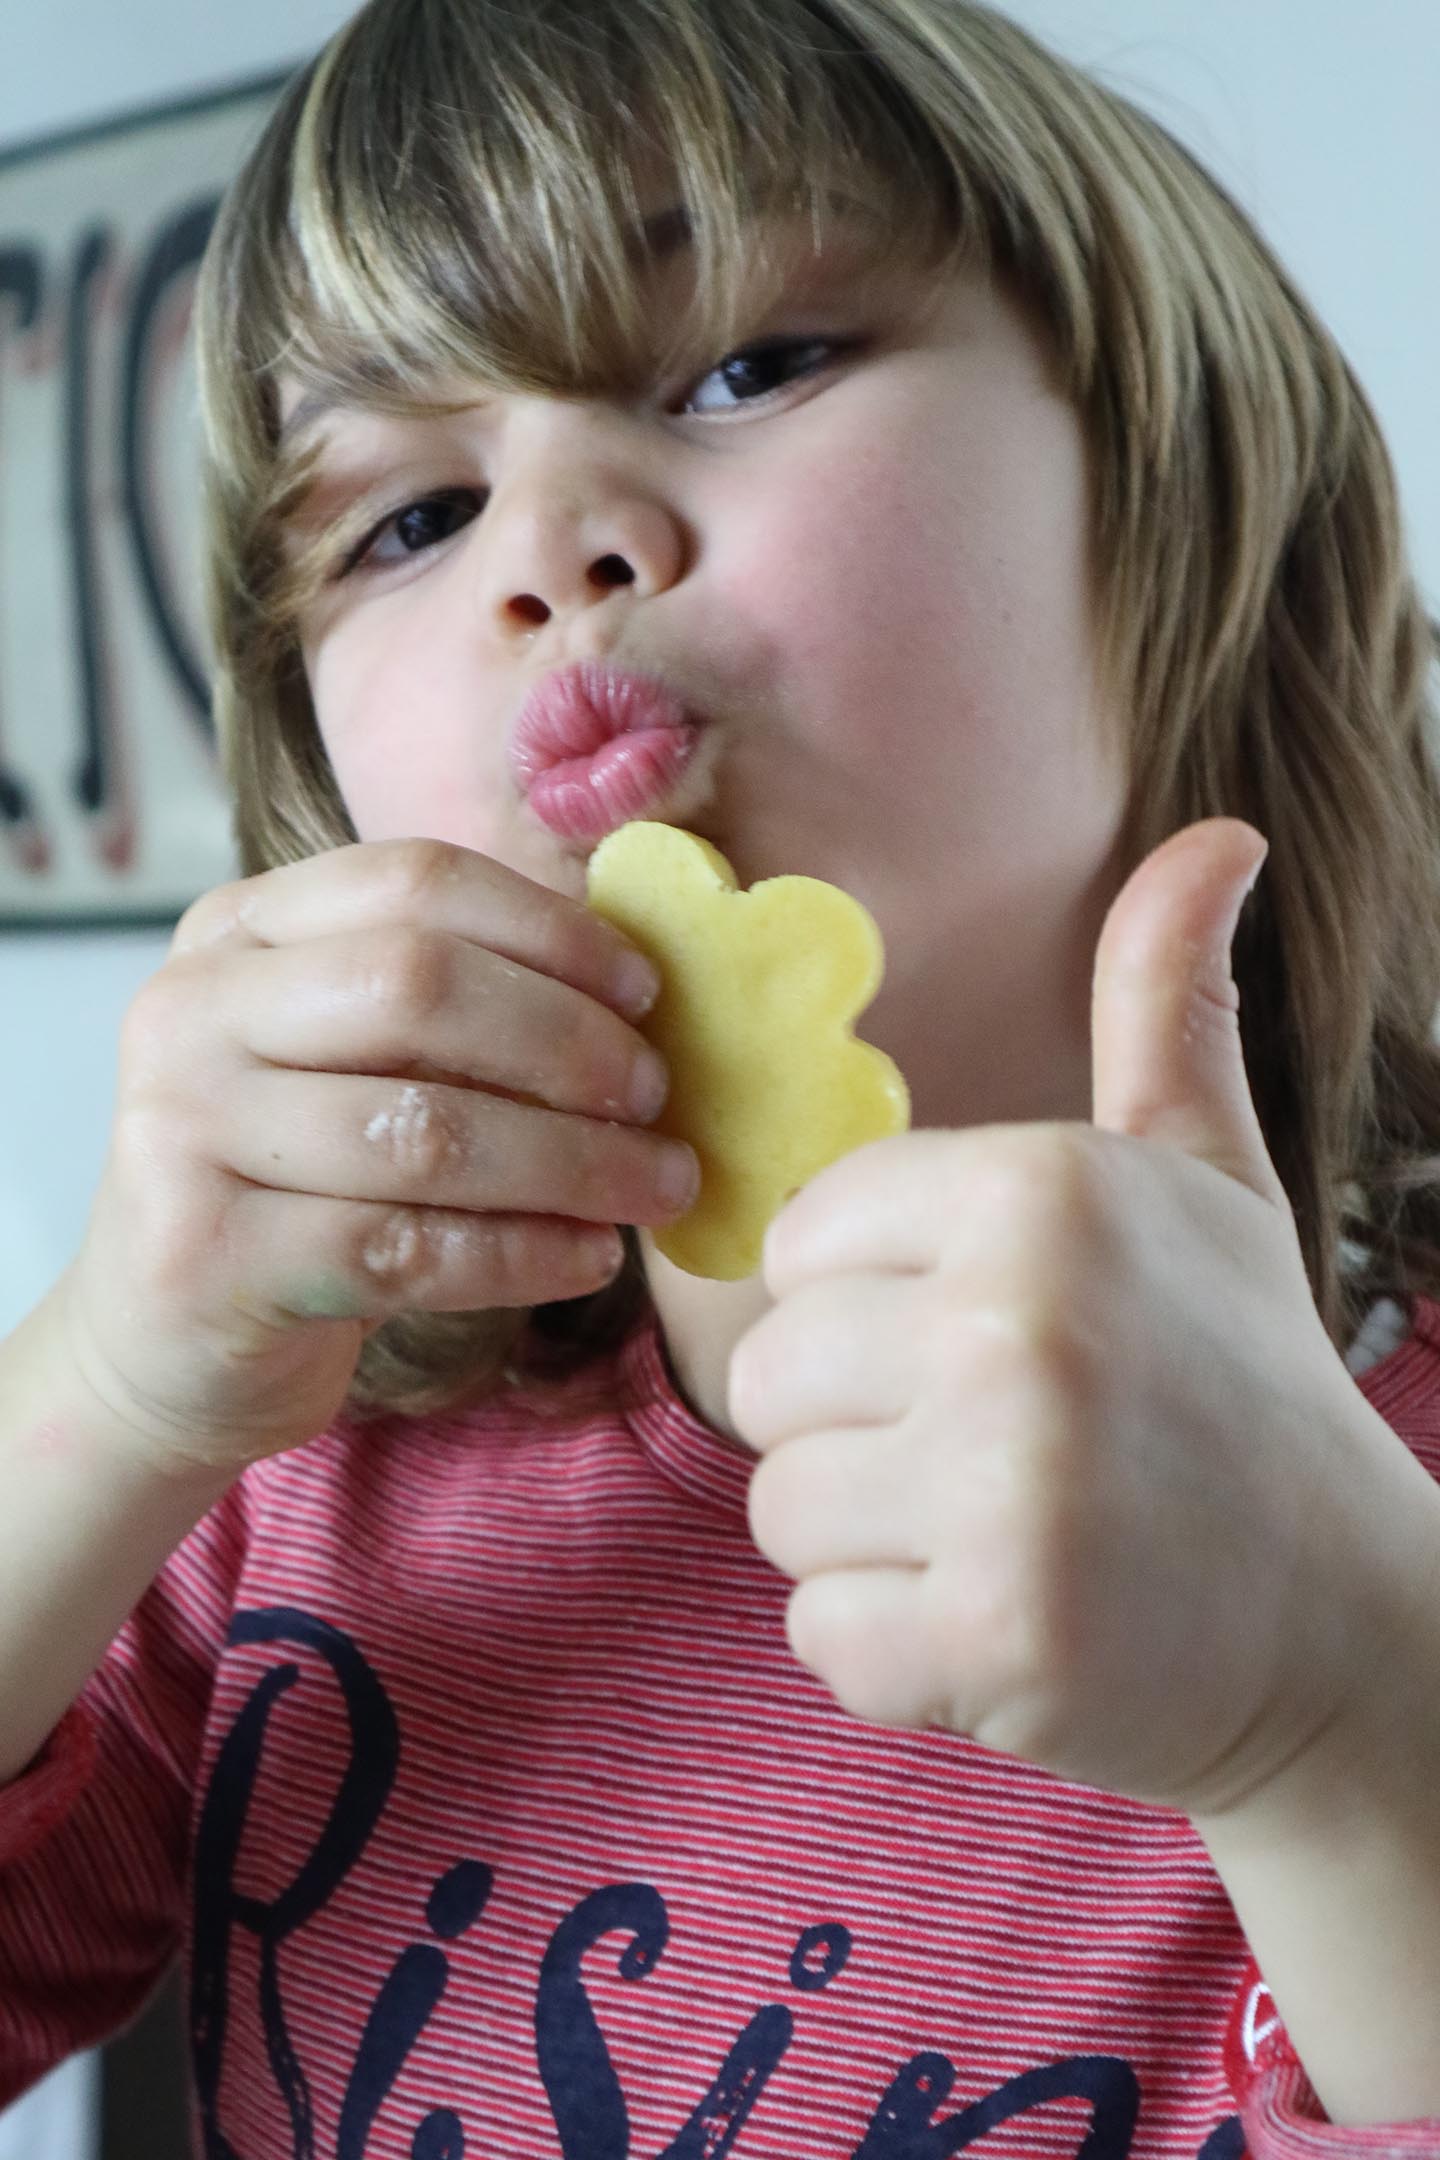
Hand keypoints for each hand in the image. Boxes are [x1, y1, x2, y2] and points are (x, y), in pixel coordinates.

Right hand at [61, 839, 698, 1476]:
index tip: (646, 992)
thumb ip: (452, 1006)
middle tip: (658, 1098)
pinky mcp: (208, 1257)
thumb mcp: (344, 1062)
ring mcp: (184, 1132)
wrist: (162, 1343)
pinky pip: (407, 1248)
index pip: (412, 880)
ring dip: (575, 1162)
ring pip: (426, 1131)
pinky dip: (524, 1254)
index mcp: (234, 931)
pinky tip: (591, 1258)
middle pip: (420, 986)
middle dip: (570, 1043)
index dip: (549, 929)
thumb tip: (641, 987)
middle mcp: (189, 1012)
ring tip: (659, 1187)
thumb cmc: (295, 1185)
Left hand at [731, 818, 1427, 1814]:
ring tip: (1007, 1535)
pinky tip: (1012, 1627)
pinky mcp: (999, 1637)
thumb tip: (1216, 833)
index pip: (800, 1241)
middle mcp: (1016, 1318)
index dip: (869, 1308)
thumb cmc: (1243, 1382)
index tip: (981, 1347)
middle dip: (859, 1431)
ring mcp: (1008, 1486)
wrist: (1352, 1621)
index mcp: (1039, 1187)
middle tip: (999, 1457)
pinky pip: (823, 1637)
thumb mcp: (1208, 1179)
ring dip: (874, 1544)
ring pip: (781, 1508)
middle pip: (769, 1376)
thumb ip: (1165, 1008)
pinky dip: (899, 1656)